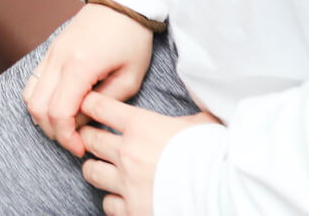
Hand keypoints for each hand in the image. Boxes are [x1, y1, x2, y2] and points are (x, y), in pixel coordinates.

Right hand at [22, 1, 155, 154]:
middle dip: (53, 131)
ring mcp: (51, 52)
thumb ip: (105, 104)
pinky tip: (61, 105)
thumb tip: (84, 122)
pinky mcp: (50, 50)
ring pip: (30, 95)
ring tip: (66, 124)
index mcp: (80, 65)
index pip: (59, 113)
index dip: (66, 137)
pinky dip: (41, 99)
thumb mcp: (130, 77)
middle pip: (38, 108)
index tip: (80, 148)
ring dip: (43, 116)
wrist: (124, 1)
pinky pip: (34, 81)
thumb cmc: (132, 37)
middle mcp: (58, 58)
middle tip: (74, 141)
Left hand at [78, 92, 220, 215]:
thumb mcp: (200, 125)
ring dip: (95, 169)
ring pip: (91, 172)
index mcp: (141, 126)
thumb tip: (192, 115)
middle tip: (90, 138)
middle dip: (88, 137)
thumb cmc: (213, 154)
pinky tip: (122, 197)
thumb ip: (184, 120)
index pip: (100, 107)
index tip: (87, 104)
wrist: (220, 192)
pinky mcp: (131, 211)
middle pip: (90, 139)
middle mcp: (127, 153)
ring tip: (102, 169)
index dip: (90, 104)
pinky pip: (108, 204)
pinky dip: (112, 200)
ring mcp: (127, 184)